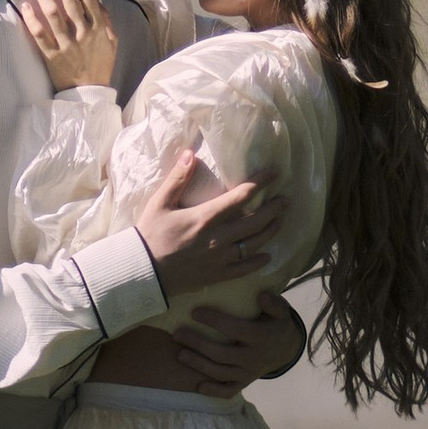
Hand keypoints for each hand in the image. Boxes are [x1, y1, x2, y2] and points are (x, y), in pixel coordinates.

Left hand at [17, 0, 117, 90]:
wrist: (90, 93)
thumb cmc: (101, 63)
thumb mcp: (112, 41)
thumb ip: (106, 19)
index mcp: (98, 27)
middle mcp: (83, 33)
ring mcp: (67, 44)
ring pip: (53, 14)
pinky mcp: (52, 57)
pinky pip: (40, 36)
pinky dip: (32, 20)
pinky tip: (25, 6)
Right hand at [136, 147, 280, 303]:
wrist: (142, 272)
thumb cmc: (149, 235)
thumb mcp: (160, 203)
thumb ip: (177, 179)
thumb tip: (190, 153)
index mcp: (206, 217)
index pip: (242, 195)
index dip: (261, 182)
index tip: (274, 173)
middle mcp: (218, 238)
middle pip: (257, 220)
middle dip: (274, 208)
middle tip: (285, 200)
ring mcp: (220, 258)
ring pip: (255, 243)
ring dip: (271, 230)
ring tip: (279, 221)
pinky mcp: (217, 275)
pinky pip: (245, 269)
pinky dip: (259, 261)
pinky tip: (267, 255)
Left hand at [163, 298, 308, 395]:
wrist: (287, 350)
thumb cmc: (276, 324)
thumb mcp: (281, 312)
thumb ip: (273, 303)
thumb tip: (261, 295)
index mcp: (260, 337)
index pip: (234, 329)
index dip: (214, 321)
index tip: (194, 312)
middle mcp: (252, 358)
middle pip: (221, 354)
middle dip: (198, 344)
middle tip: (177, 334)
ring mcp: (248, 373)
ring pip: (220, 373)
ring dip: (199, 365)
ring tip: (179, 354)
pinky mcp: (244, 382)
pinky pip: (229, 391)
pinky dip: (214, 391)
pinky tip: (198, 387)